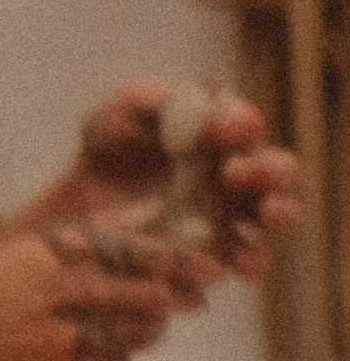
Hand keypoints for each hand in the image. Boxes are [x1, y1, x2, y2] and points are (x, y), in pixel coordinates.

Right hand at [0, 223, 180, 360]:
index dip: (183, 260)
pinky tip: (102, 347)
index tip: (209, 264)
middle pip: (153, 296)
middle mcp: (69, 295)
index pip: (140, 254)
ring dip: (151, 326)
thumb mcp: (28, 249)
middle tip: (198, 295)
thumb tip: (146, 214)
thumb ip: (89, 235)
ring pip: (142, 333)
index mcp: (59, 256)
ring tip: (145, 320)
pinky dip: (120, 356)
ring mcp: (72, 340)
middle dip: (183, 295)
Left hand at [1, 79, 297, 280]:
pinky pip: (251, 260)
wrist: (80, 208)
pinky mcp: (225, 253)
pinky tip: (238, 261)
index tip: (221, 132)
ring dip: (281, 213)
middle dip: (270, 171)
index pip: (245, 125)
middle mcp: (240, 171)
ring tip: (267, 213)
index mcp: (221, 130)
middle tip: (236, 172)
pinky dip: (252, 260)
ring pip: (279, 214)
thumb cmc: (107, 150)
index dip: (239, 127)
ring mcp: (237, 214)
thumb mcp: (119, 115)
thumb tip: (208, 109)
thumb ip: (156, 100)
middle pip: (279, 170)